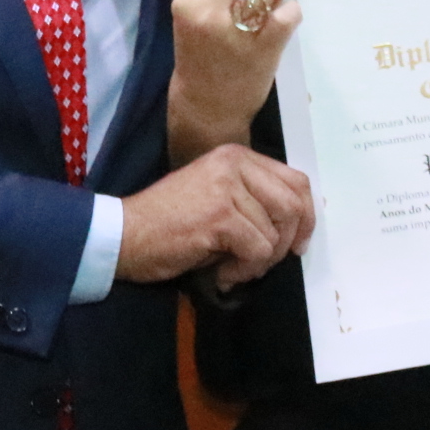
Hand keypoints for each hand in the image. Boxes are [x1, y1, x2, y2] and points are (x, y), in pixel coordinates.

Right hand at [118, 144, 313, 289]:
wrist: (124, 234)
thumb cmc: (168, 222)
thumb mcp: (216, 196)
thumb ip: (252, 198)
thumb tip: (295, 226)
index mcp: (237, 156)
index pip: (296, 181)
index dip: (306, 217)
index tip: (297, 244)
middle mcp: (235, 164)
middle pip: (293, 206)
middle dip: (285, 243)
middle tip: (261, 264)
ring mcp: (228, 188)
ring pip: (275, 236)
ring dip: (257, 263)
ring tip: (229, 268)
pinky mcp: (221, 216)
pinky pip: (258, 252)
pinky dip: (243, 271)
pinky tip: (220, 273)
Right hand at [169, 0, 302, 162]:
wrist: (207, 106)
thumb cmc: (203, 56)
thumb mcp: (197, 15)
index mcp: (188, 1)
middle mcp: (208, 14)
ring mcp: (237, 32)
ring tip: (278, 0)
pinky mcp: (264, 49)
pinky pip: (289, 13)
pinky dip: (293, 11)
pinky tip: (285, 21)